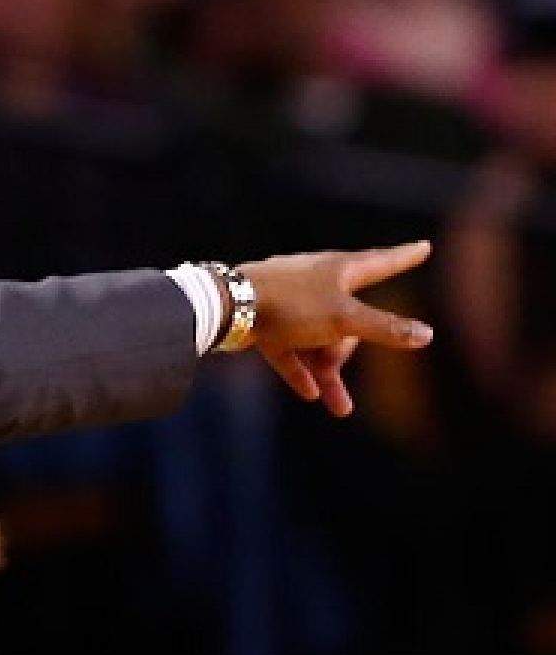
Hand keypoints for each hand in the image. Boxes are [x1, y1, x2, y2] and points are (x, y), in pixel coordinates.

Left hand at [241, 242, 434, 416]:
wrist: (227, 307)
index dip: (405, 257)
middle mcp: (317, 282)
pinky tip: (310, 394)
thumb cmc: (291, 304)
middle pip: (348, 319)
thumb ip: (384, 328)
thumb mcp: (345, 319)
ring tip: (339, 407)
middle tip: (337, 369)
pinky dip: (300, 370)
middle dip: (347, 352)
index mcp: (342, 270)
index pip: (383, 262)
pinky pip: (289, 349)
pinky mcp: (266, 321)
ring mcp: (290, 302)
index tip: (424, 247)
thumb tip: (427, 335)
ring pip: (317, 340)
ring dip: (327, 373)